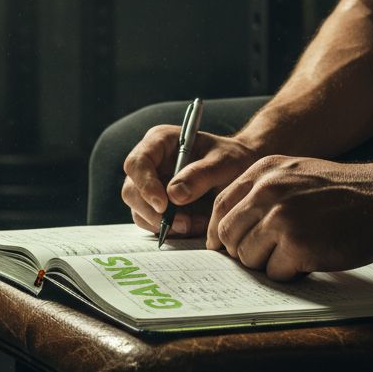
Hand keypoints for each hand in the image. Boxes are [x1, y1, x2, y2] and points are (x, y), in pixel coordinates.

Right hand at [121, 127, 261, 236]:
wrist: (240, 171)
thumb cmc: (233, 159)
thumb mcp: (225, 162)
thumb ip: (201, 175)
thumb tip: (174, 195)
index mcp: (159, 142)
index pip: (137, 163)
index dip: (145, 185)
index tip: (164, 205)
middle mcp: (149, 163)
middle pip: (131, 190)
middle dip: (153, 212)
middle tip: (183, 223)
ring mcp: (150, 185)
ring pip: (138, 211)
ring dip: (163, 224)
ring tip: (196, 223)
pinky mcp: (155, 205)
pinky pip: (151, 223)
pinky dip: (170, 230)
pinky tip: (195, 224)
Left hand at [207, 155, 372, 279]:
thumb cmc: (347, 191)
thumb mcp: (298, 173)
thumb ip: (264, 191)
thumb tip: (230, 228)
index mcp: (263, 171)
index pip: (220, 205)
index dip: (219, 231)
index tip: (223, 246)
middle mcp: (267, 191)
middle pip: (228, 235)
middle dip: (241, 252)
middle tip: (265, 256)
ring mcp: (281, 218)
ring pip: (247, 257)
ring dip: (268, 264)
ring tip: (296, 254)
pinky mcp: (298, 246)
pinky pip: (274, 273)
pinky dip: (290, 274)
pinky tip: (310, 260)